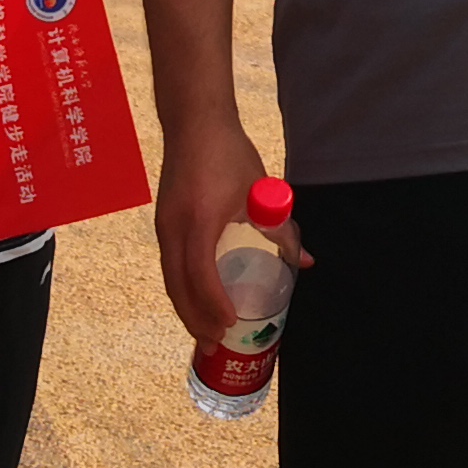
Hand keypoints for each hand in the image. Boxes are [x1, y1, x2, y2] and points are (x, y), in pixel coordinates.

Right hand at [154, 106, 310, 346]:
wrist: (193, 123)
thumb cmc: (229, 154)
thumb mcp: (261, 192)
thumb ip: (283, 229)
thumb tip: (305, 262)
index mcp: (199, 220)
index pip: (201, 273)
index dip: (214, 304)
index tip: (229, 325)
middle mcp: (174, 227)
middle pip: (178, 286)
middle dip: (195, 320)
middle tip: (214, 344)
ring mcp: (163, 226)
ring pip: (170, 279)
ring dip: (185, 309)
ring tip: (203, 332)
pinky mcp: (162, 222)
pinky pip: (169, 266)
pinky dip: (181, 289)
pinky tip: (195, 300)